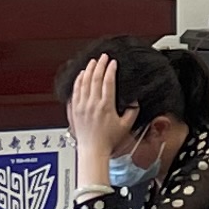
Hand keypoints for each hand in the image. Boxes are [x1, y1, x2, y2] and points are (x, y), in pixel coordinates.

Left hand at [64, 55, 129, 170]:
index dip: (111, 70)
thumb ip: (132, 112)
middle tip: (103, 57)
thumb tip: (134, 101)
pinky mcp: (74, 110)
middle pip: (95, 78)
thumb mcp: (126, 126)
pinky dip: (78, 81)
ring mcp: (81, 106)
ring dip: (88, 70)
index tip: (113, 63)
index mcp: (105, 106)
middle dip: (100, 65)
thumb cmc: (108, 141)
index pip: (108, 82)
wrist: (92, 150)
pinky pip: (75, 91)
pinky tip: (81, 75)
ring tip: (92, 62)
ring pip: (83, 82)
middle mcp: (92, 104)